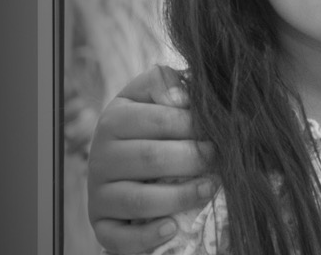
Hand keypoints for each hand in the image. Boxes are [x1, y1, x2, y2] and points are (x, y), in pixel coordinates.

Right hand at [87, 65, 214, 253]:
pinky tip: (173, 227)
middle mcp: (100, 157)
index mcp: (114, 120)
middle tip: (221, 158)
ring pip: (139, 200)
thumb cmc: (152, 125)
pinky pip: (119, 237)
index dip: (193, 124)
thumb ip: (164, 82)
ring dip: (180, 196)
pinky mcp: (102, 225)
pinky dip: (147, 236)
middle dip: (194, 159)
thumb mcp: (153, 96)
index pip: (158, 120)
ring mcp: (99, 194)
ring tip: (210, 187)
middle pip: (151, 159)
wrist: (126, 163)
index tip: (220, 129)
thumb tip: (179, 96)